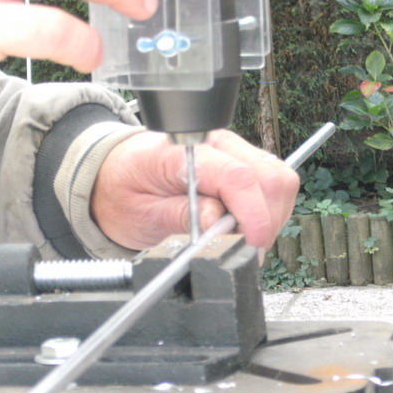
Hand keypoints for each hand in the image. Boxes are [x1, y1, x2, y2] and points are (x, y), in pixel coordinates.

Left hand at [91, 130, 299, 257]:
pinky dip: (268, 210)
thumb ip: (178, 214)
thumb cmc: (123, 191)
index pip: (237, 176)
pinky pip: (271, 183)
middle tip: (247, 250)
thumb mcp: (140, 213)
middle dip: (266, 220)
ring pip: (278, 180)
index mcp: (183, 149)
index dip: (253, 215)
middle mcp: (214, 142)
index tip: (253, 245)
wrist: (114, 176)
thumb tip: (216, 222)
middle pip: (269, 176)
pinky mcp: (241, 161)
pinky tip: (245, 227)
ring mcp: (231, 149)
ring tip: (243, 240)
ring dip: (270, 216)